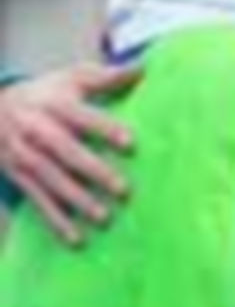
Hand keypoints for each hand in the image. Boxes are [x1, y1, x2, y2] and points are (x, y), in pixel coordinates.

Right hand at [0, 63, 140, 244]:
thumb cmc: (46, 93)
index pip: (80, 115)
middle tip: (123, 190)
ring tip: (104, 217)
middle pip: (64, 151)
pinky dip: (55, 220)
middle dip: (92, 171)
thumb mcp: (71, 78)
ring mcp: (23, 154)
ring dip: (76, 200)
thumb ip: (106, 77)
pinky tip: (75, 238)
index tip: (130, 142)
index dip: (104, 128)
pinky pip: (36, 200)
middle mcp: (35, 129)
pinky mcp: (18, 176)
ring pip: (49, 179)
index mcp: (53, 103)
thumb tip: (143, 68)